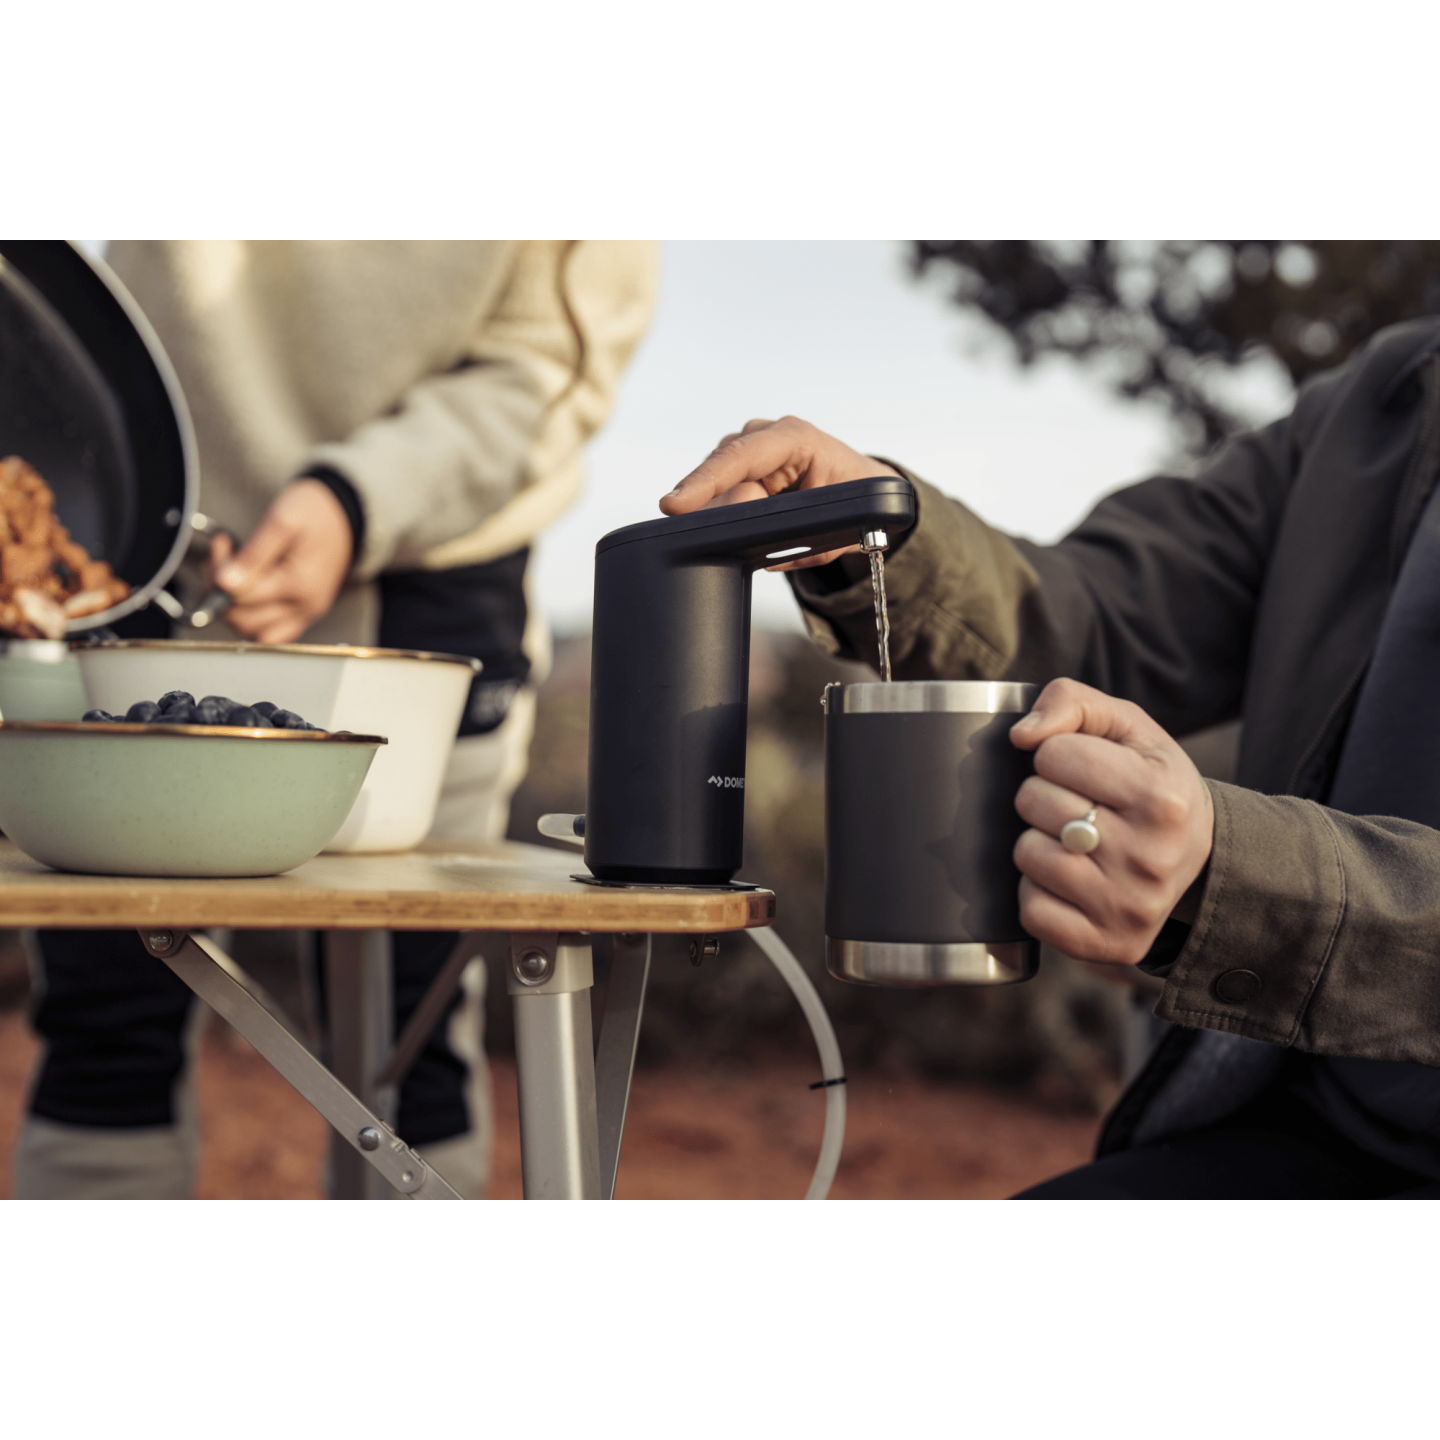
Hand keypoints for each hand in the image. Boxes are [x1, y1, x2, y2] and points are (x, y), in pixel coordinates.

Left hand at [209, 479, 353, 643]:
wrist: (345, 515)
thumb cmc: (316, 513)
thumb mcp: (282, 521)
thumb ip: (253, 554)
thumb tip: (225, 582)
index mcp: (299, 583)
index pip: (241, 595)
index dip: (220, 571)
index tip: (222, 544)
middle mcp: (305, 605)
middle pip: (244, 619)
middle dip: (221, 591)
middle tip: (225, 560)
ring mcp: (307, 612)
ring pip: (254, 631)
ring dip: (234, 609)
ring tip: (235, 579)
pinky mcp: (305, 613)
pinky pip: (272, 634)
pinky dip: (253, 621)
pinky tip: (249, 597)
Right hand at [659, 416, 899, 570]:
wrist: (862, 484)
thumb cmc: (854, 499)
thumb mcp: (836, 527)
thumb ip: (798, 543)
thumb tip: (755, 554)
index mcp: (796, 439)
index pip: (739, 457)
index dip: (704, 482)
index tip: (674, 505)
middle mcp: (769, 434)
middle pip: (721, 472)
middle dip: (710, 506)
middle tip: (708, 538)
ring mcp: (752, 444)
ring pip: (717, 483)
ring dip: (721, 511)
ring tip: (742, 533)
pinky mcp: (742, 462)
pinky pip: (720, 490)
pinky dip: (723, 510)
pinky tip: (734, 524)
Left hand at [1008, 678, 1213, 966]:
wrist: (1201, 858)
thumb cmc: (1151, 782)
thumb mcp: (1128, 727)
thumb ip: (1071, 701)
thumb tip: (1022, 735)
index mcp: (1160, 795)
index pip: (1053, 754)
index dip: (1057, 755)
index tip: (1086, 770)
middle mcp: (1150, 855)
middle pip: (1033, 802)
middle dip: (1044, 796)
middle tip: (1081, 807)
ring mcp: (1130, 905)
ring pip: (1027, 855)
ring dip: (1039, 842)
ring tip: (1077, 843)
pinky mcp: (1110, 944)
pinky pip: (1031, 911)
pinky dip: (1038, 893)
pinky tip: (1072, 883)